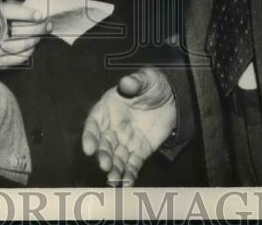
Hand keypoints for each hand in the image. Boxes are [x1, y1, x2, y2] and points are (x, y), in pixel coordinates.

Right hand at [0, 0, 49, 68]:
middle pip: (15, 31)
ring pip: (17, 46)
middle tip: (47, 24)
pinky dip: (28, 52)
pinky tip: (33, 45)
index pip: (7, 12)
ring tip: (42, 34)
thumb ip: (16, 8)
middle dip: (36, 28)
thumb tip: (36, 13)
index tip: (40, 14)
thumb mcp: (2, 8)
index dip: (25, 13)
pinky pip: (16, 59)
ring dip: (34, 40)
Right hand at [81, 67, 175, 186]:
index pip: (94, 123)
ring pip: (116, 157)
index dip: (89, 136)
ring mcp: (126, 140)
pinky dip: (129, 174)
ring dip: (114, 169)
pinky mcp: (140, 151)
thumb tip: (126, 83)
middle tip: (104, 165)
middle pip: (104, 144)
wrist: (173, 97)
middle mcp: (113, 127)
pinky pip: (132, 164)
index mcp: (108, 108)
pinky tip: (127, 182)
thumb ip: (135, 82)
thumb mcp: (145, 79)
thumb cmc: (152, 84)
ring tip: (113, 180)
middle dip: (103, 155)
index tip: (88, 148)